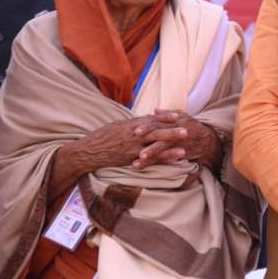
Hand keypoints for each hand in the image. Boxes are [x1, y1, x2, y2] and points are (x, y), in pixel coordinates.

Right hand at [50, 115, 177, 195]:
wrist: (89, 151)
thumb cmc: (102, 137)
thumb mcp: (118, 126)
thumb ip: (132, 124)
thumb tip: (145, 121)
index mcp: (131, 125)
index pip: (151, 119)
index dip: (165, 117)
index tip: (179, 115)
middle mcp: (133, 135)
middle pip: (156, 132)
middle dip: (172, 131)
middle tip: (187, 129)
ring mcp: (132, 148)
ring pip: (154, 147)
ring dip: (170, 148)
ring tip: (184, 148)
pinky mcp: (130, 159)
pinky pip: (148, 161)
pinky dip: (160, 161)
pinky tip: (171, 163)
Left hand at [132, 109, 221, 168]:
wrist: (208, 140)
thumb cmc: (193, 126)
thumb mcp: (183, 116)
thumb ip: (168, 113)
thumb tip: (155, 110)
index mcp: (173, 122)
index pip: (158, 122)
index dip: (147, 125)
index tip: (135, 129)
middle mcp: (174, 131)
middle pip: (158, 133)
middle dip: (147, 136)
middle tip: (134, 139)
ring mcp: (177, 143)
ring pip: (161, 147)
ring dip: (150, 152)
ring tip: (139, 158)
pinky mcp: (179, 153)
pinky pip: (165, 158)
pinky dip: (154, 162)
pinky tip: (143, 165)